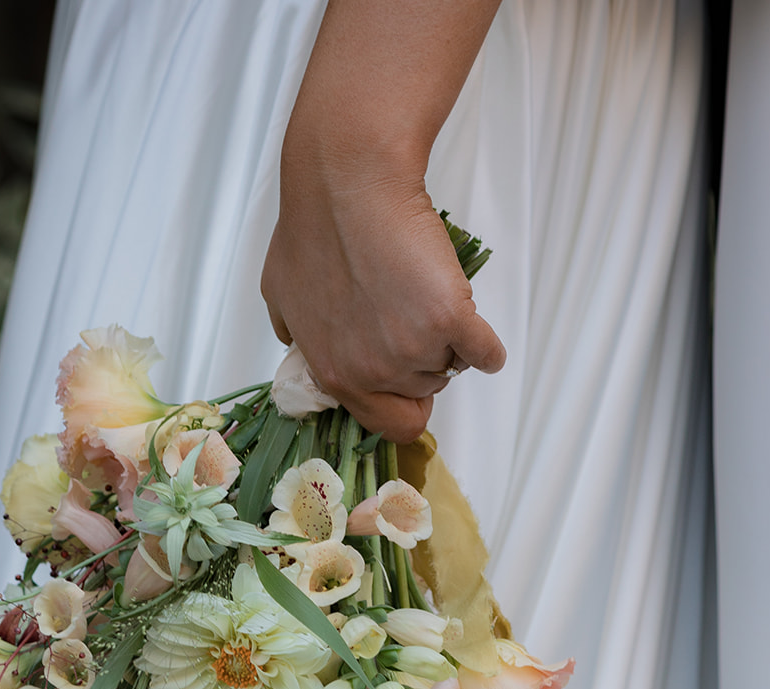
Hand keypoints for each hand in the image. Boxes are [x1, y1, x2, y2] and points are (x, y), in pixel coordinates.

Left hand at [263, 167, 504, 441]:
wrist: (349, 183)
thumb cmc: (313, 225)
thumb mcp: (281, 293)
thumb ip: (295, 334)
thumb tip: (302, 348)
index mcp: (334, 374)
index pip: (385, 425)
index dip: (401, 406)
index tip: (406, 389)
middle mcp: (373, 372)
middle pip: (423, 394)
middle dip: (424, 365)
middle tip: (415, 324)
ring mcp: (412, 347)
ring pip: (450, 366)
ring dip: (448, 342)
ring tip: (428, 298)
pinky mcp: (449, 318)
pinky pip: (486, 353)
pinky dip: (488, 347)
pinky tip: (479, 331)